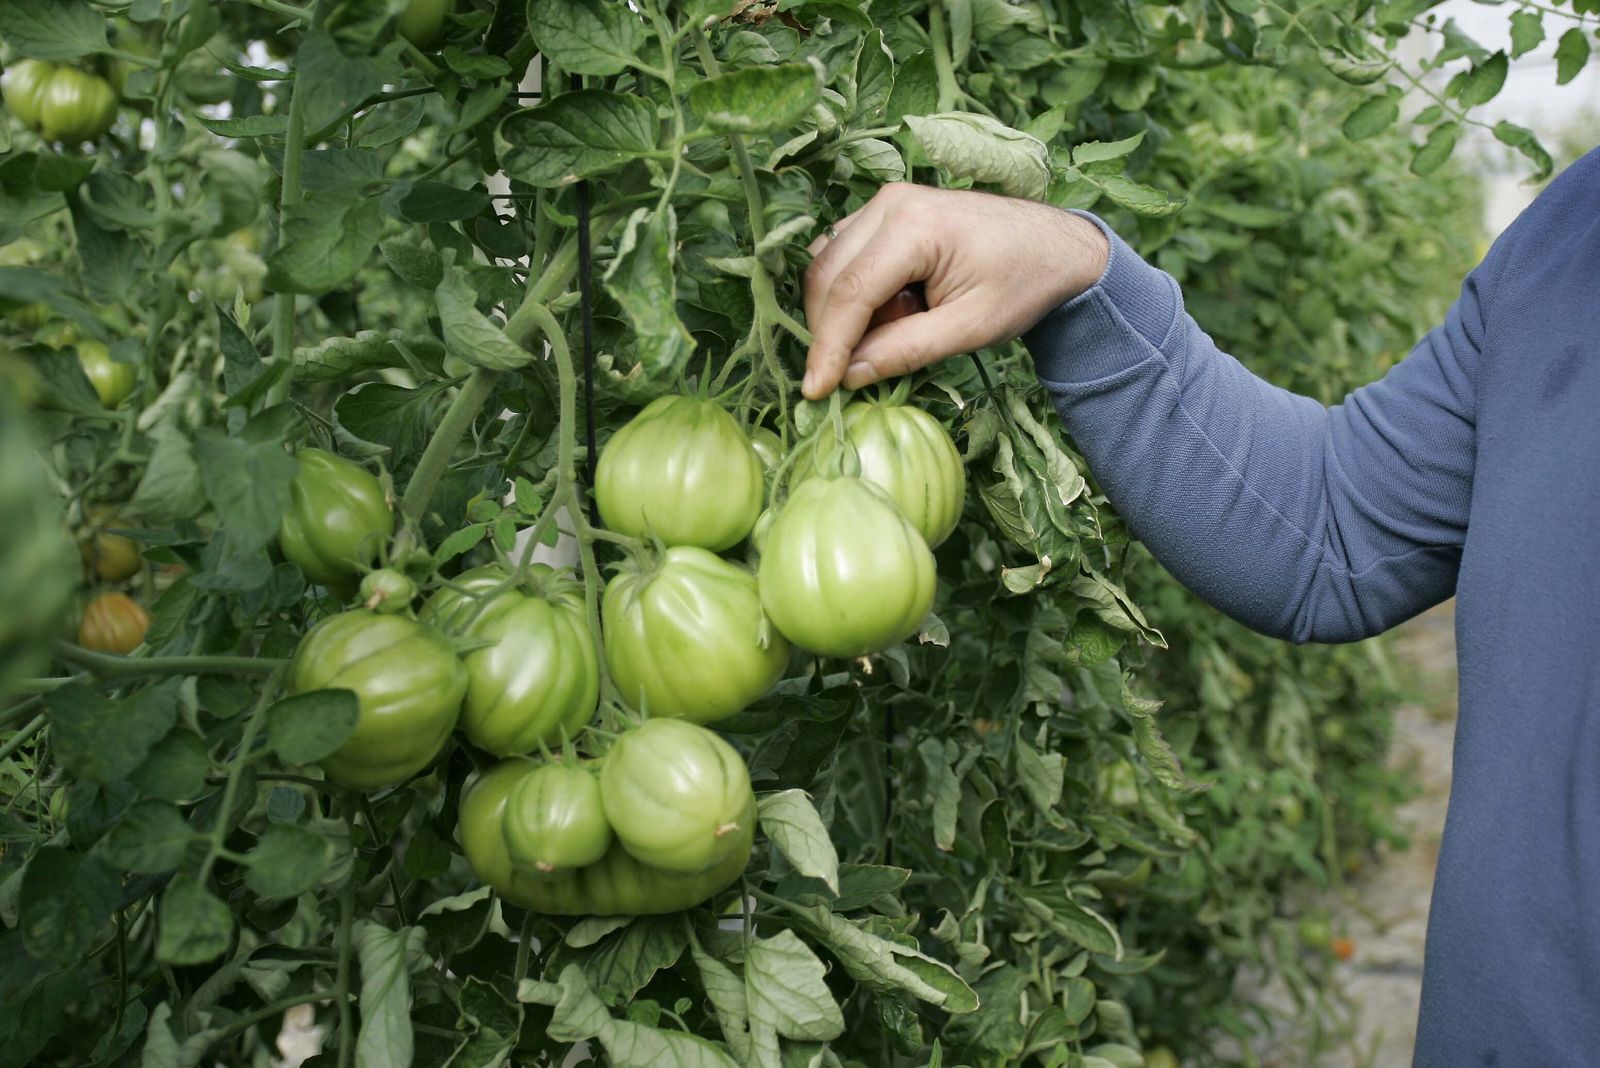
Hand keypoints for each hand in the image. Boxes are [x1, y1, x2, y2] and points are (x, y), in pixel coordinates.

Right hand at [801, 184, 1110, 398]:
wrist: (1058, 246)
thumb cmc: (1024, 283)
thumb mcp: (971, 328)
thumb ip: (907, 350)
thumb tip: (849, 375)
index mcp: (914, 225)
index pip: (849, 293)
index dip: (828, 346)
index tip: (816, 390)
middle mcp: (889, 203)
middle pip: (826, 275)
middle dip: (829, 330)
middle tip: (853, 371)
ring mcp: (885, 203)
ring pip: (828, 264)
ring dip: (840, 311)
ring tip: (888, 334)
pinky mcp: (887, 212)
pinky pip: (845, 255)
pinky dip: (852, 293)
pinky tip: (890, 313)